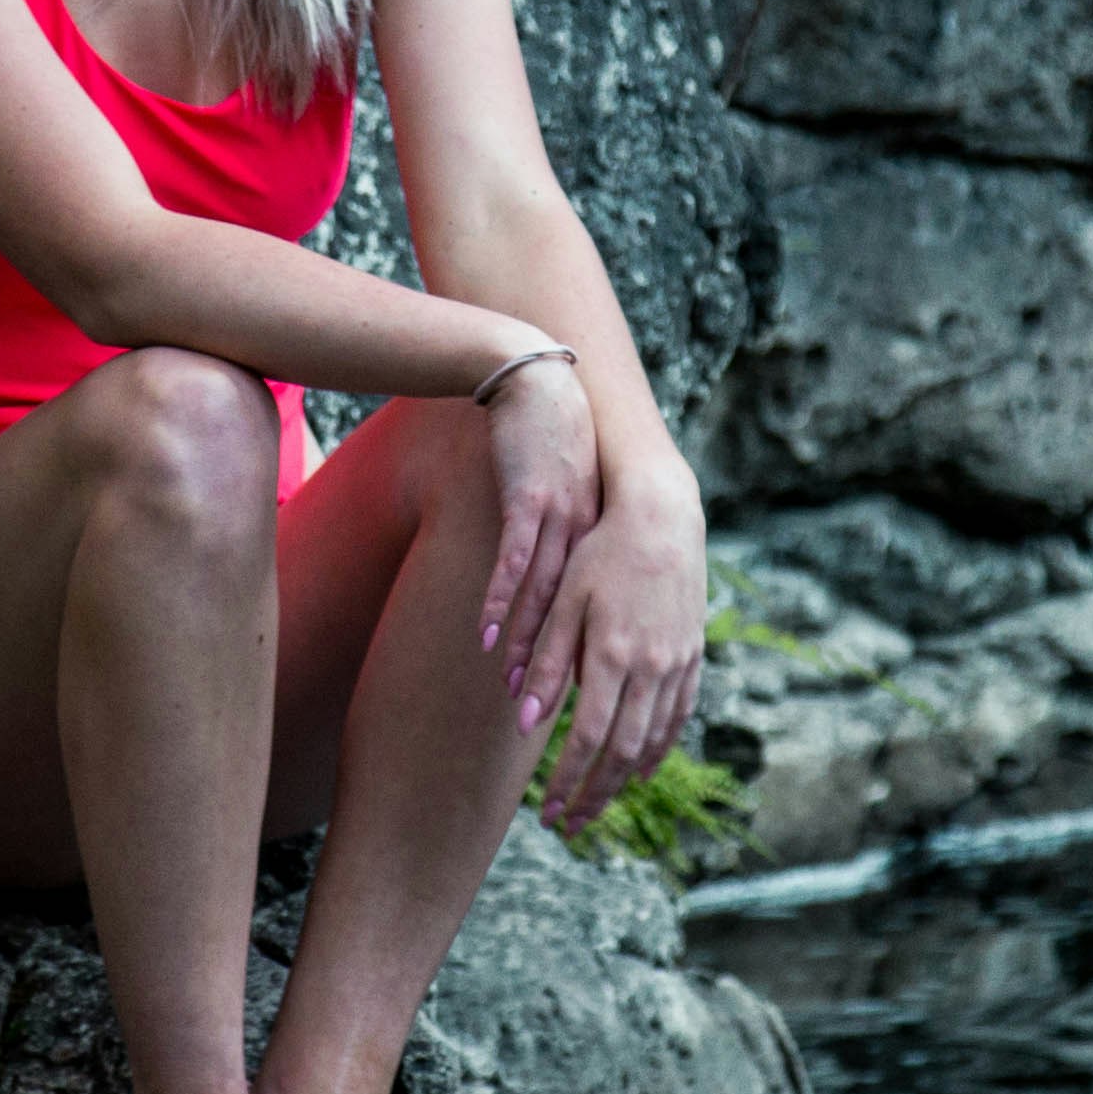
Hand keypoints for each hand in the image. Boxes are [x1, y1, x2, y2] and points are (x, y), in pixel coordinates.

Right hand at [472, 357, 599, 703]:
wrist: (536, 380)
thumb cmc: (551, 437)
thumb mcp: (571, 490)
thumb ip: (572, 532)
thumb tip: (564, 579)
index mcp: (603, 534)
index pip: (601, 609)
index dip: (589, 656)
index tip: (582, 701)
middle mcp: (589, 530)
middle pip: (577, 612)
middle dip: (559, 667)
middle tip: (545, 713)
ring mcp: (561, 514)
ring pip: (547, 595)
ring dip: (528, 644)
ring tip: (515, 687)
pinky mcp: (528, 498)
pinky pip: (514, 559)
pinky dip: (501, 598)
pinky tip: (489, 632)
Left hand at [524, 489, 706, 839]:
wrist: (662, 516)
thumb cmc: (601, 552)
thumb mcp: (564, 600)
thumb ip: (546, 660)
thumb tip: (526, 721)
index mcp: (613, 655)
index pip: (588, 738)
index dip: (566, 780)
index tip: (546, 812)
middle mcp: (651, 667)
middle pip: (623, 752)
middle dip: (593, 794)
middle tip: (568, 826)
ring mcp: (677, 663)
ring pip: (652, 739)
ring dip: (623, 780)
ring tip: (596, 804)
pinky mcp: (691, 655)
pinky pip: (676, 716)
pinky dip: (658, 748)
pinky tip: (641, 768)